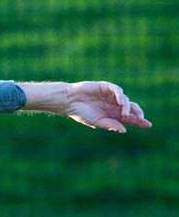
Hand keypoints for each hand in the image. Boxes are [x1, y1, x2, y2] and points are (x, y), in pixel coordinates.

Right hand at [26, 81, 149, 132]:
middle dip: (138, 114)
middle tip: (142, 119)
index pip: (130, 118)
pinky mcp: (107, 87)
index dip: (139, 121)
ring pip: (126, 100)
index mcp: (113, 114)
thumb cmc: (81, 113)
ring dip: (127, 108)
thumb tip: (124, 130)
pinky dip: (121, 96)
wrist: (69, 102)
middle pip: (132, 108)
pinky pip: (117, 90)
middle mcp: (115, 105)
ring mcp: (112, 95)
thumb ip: (110, 125)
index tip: (148, 125)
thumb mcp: (96, 122)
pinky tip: (121, 102)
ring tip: (125, 114)